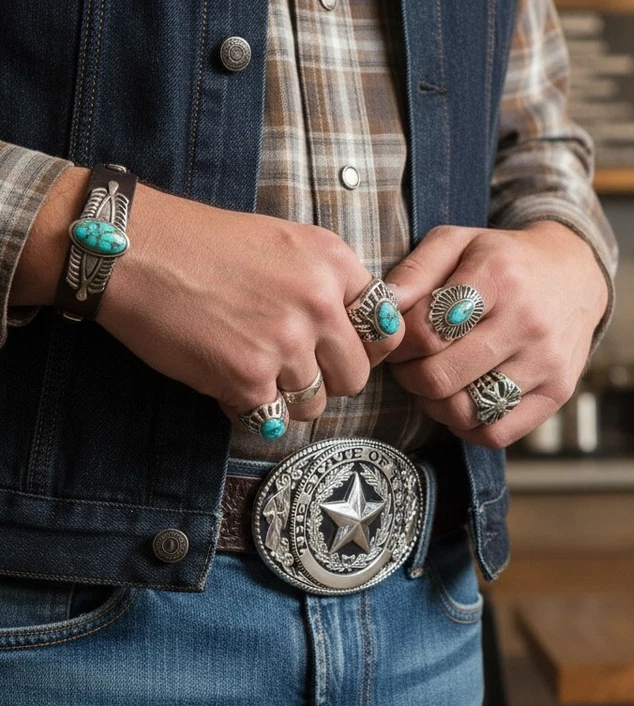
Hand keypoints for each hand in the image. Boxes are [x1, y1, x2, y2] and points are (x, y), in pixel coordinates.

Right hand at [12, 168, 403, 426]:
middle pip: (355, 377)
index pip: (385, 329)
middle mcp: (319, 304)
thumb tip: (362, 336)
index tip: (341, 351)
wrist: (133, 251)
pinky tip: (225, 378)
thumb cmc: (203, 245)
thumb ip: (329, 283)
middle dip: (326, 380)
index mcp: (334, 263)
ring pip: (315, 406)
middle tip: (290, 365)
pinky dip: (249, 408)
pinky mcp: (248, 379)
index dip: (365, 348)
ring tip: (252, 368)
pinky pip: (271, 419)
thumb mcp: (285, 242)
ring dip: (286, 398)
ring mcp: (285, 344)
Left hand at [384, 221, 606, 447]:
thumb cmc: (505, 262)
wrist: (575, 277)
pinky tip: (464, 402)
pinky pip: (497, 433)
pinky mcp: (557, 392)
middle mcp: (527, 321)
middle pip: (440, 377)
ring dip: (435, 405)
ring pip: (466, 410)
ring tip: (436, 383)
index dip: (399, 344)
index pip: (426, 330)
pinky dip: (469, 427)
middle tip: (410, 366)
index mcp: (498, 276)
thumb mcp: (458, 243)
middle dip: (410, 377)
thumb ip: (415, 270)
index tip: (399, 341)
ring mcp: (546, 362)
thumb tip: (383, 308)